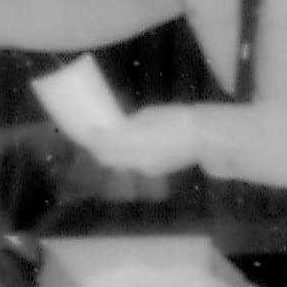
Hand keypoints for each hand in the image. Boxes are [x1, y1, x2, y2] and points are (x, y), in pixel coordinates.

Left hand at [74, 103, 206, 177]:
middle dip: (96, 150)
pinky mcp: (154, 172)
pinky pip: (133, 166)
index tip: (84, 130)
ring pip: (119, 164)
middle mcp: (136, 158)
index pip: (104, 142)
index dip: (91, 137)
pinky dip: (125, 159)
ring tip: (106, 144)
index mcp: (135, 139)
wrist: (203, 136)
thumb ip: (130, 123)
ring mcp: (145, 168)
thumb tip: (117, 127)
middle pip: (107, 158)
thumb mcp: (149, 114)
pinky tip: (127, 149)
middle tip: (91, 139)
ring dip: (110, 156)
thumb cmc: (176, 117)